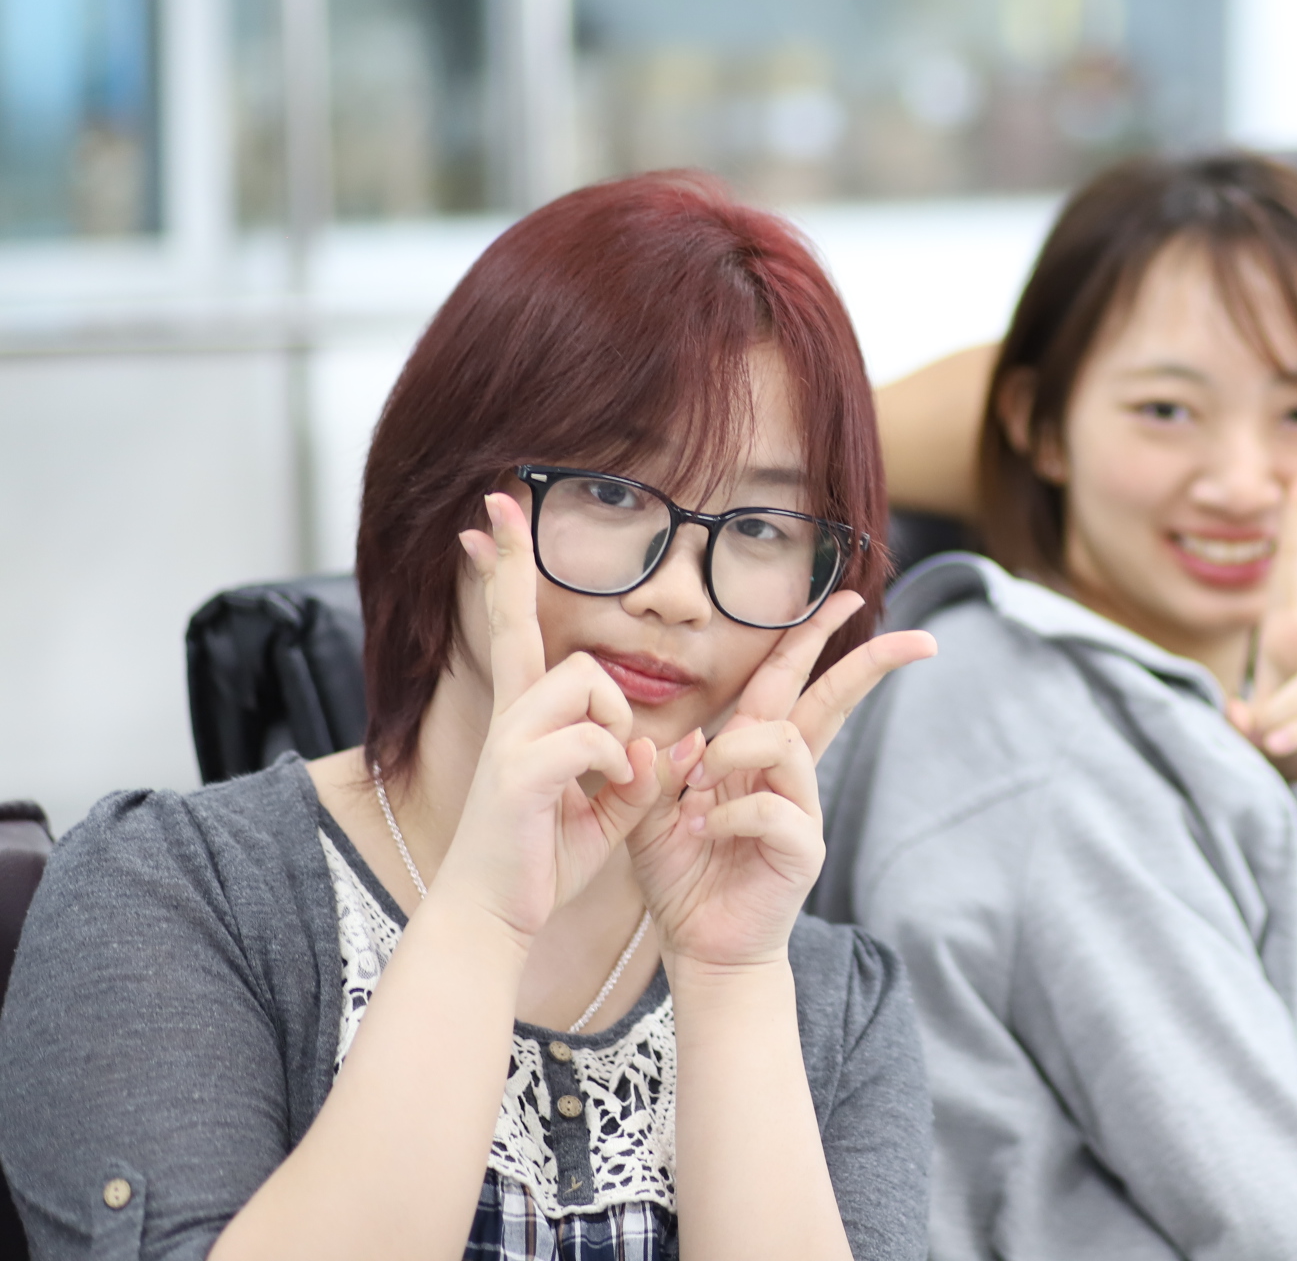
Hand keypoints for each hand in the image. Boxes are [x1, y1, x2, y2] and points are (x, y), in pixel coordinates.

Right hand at [439, 492, 663, 946]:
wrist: (493, 917)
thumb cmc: (541, 861)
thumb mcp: (605, 810)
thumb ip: (637, 771)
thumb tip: (674, 747)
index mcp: (526, 716)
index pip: (514, 623)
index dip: (508, 566)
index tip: (496, 507)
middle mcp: (511, 714)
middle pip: (578, 658)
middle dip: (611, 706)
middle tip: (612, 765)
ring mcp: (510, 738)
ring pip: (590, 685)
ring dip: (616, 734)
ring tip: (608, 785)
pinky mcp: (518, 771)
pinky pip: (594, 738)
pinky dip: (614, 769)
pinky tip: (601, 798)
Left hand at [628, 593, 936, 970]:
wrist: (698, 944)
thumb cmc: (680, 874)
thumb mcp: (652, 810)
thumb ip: (663, 768)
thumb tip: (694, 739)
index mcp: (753, 753)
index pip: (788, 681)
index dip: (813, 638)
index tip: (846, 599)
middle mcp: (786, 773)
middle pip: (833, 699)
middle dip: (868, 660)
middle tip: (915, 636)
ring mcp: (802, 808)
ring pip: (786, 741)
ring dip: (734, 751)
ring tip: (697, 789)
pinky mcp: (803, 847)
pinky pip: (772, 806)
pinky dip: (732, 812)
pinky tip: (707, 831)